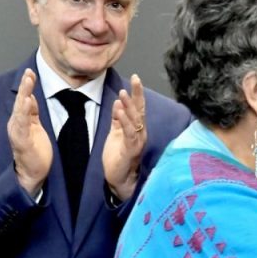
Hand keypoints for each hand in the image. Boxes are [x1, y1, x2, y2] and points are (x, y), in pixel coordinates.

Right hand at [7, 68, 51, 196]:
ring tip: (27, 82)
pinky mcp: (21, 142)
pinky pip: (21, 126)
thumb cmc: (35, 152)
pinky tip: (25, 103)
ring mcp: (18, 133)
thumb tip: (30, 96)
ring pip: (20, 111)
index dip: (27, 85)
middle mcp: (17, 124)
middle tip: (28, 72)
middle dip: (24, 86)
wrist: (32, 173)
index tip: (30, 71)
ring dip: (23, 95)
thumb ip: (32, 113)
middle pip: (20, 101)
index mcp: (21, 120)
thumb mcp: (35, 127)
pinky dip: (22, 114)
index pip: (24, 99)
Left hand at [102, 73, 147, 201]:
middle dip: (137, 94)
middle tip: (135, 79)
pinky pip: (129, 133)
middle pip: (140, 110)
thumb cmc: (118, 158)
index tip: (136, 78)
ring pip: (136, 120)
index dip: (137, 93)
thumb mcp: (116, 134)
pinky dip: (125, 122)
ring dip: (129, 106)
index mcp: (137, 128)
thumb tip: (118, 103)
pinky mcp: (131, 150)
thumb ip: (118, 119)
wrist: (118, 180)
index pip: (138, 107)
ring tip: (123, 94)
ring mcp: (137, 141)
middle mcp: (140, 133)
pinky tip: (119, 111)